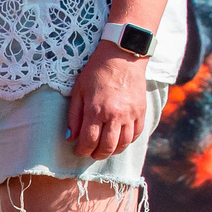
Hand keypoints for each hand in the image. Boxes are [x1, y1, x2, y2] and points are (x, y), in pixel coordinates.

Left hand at [63, 43, 146, 160]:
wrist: (122, 56)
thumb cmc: (96, 71)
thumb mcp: (79, 90)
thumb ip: (74, 115)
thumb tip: (70, 137)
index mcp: (96, 110)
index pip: (89, 141)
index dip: (82, 150)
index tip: (78, 151)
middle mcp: (115, 115)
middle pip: (107, 147)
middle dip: (97, 155)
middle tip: (91, 153)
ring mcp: (130, 114)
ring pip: (123, 144)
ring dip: (112, 151)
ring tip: (104, 150)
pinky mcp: (141, 111)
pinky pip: (136, 134)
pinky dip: (127, 142)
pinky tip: (119, 140)